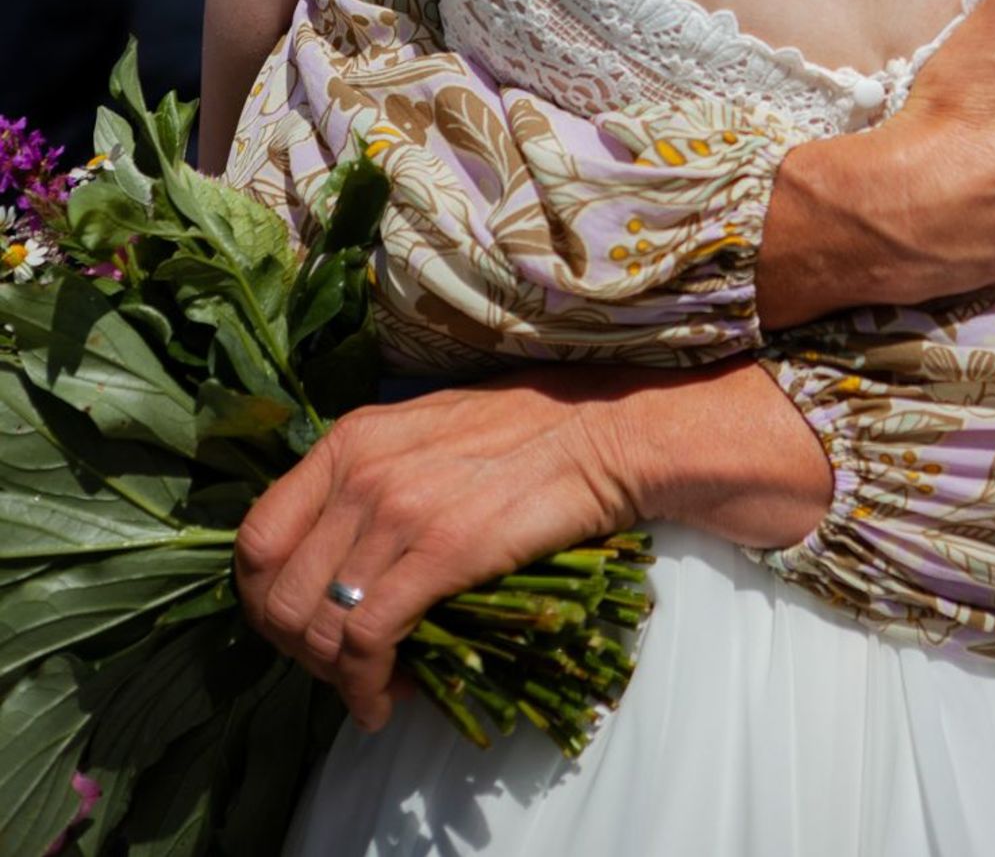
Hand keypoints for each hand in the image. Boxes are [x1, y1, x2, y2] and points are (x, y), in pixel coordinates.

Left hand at [237, 364, 828, 732]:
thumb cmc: (520, 437)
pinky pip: (367, 641)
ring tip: (370, 686)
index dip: (260, 600)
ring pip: (317, 625)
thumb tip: (329, 551)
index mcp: (349, 440)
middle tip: (336, 670)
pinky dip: (365, 687)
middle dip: (297, 652)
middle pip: (276, 595)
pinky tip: (385, 700)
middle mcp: (361, 472)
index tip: (296, 629)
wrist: (600, 435)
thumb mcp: (422, 434)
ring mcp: (398, 510)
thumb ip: (368, 477)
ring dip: (333, 677)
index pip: (254, 539)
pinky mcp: (441, 552)